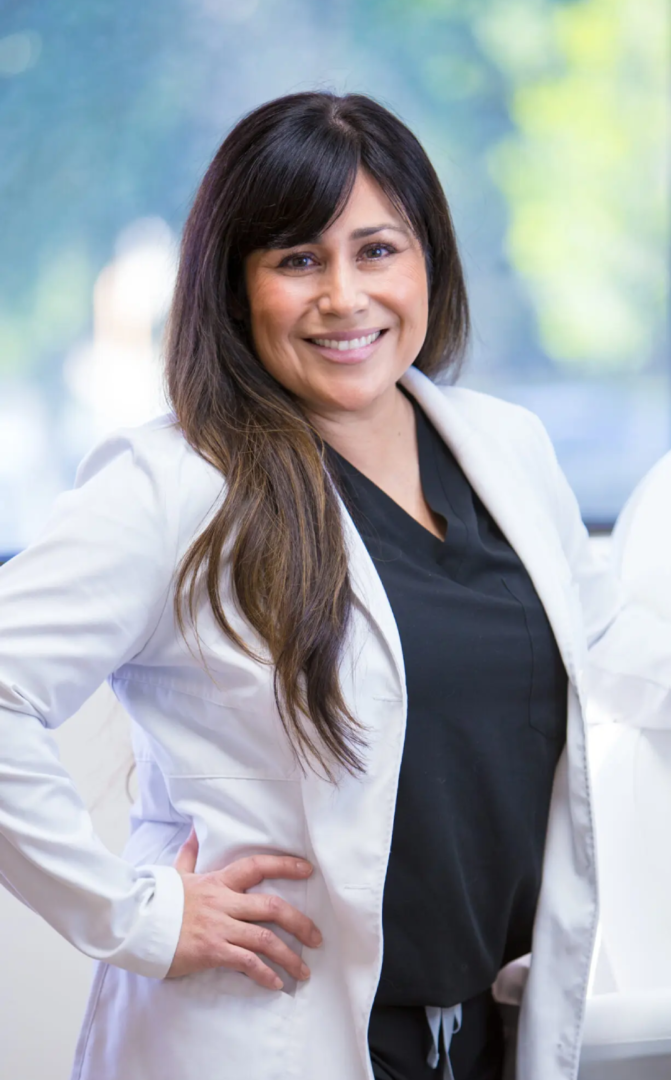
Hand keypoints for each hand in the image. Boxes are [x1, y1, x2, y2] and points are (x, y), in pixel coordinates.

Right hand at [167, 828, 321, 987]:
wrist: (134, 922)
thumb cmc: (157, 901)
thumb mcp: (176, 874)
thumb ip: (189, 855)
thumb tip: (192, 832)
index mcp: (218, 882)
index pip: (257, 866)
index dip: (285, 864)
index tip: (308, 869)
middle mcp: (224, 902)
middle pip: (272, 906)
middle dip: (300, 922)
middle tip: (317, 938)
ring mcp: (219, 926)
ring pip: (265, 938)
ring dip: (289, 956)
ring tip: (303, 971)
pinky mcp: (211, 950)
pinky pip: (246, 962)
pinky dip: (264, 973)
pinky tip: (276, 984)